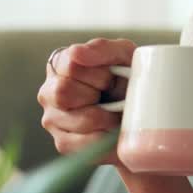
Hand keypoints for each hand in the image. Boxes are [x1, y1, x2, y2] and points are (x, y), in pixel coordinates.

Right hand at [37, 37, 136, 165]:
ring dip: (107, 117)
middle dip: (98, 94)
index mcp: (60, 64)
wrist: (143, 111)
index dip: (98, 73)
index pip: (70, 65)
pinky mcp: (63, 143)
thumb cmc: (128, 78)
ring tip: (116, 113)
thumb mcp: (123, 56)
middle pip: (64, 92)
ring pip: (79, 120)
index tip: (111, 77)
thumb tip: (75, 52)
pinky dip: (107, 137)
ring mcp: (52, 119)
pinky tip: (112, 129)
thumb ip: (101, 48)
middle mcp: (49, 92)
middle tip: (113, 95)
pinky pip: (84, 144)